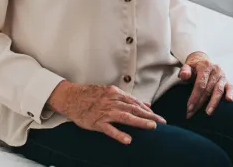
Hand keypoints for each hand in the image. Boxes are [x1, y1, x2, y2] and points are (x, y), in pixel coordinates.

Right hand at [46, 81, 165, 144]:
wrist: (71, 97)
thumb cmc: (91, 95)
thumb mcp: (110, 93)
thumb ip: (128, 99)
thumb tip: (145, 104)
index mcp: (116, 93)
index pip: (136, 102)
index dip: (148, 110)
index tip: (158, 117)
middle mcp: (112, 101)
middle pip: (134, 109)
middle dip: (149, 116)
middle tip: (162, 122)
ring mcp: (104, 112)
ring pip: (125, 117)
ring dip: (139, 122)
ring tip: (152, 127)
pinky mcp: (96, 122)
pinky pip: (109, 129)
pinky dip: (119, 134)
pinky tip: (128, 140)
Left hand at [180, 52, 232, 118]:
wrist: (202, 60)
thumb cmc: (193, 67)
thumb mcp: (187, 66)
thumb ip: (185, 71)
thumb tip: (184, 75)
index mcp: (205, 66)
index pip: (200, 84)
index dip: (195, 96)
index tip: (189, 107)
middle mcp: (216, 70)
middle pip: (208, 89)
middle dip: (200, 103)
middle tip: (192, 114)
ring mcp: (222, 76)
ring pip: (219, 90)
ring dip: (213, 103)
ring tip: (208, 113)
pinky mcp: (227, 81)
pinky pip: (231, 88)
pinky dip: (230, 94)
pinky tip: (228, 101)